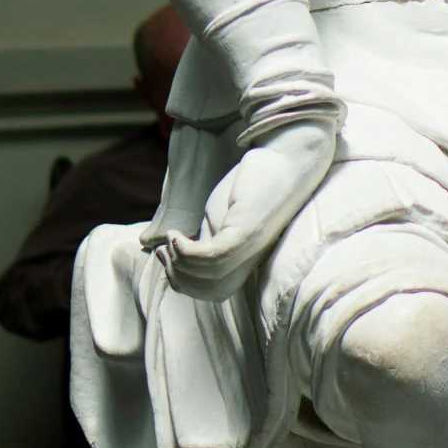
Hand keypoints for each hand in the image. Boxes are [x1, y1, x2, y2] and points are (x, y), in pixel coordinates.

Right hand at [143, 117, 334, 303]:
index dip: (183, 281)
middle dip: (179, 276)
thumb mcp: (222, 216)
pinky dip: (189, 252)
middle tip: (161, 251)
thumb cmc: (253, 184)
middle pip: (212, 290)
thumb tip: (180, 253)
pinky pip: (216, 256)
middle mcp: (250, 258)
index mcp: (245, 259)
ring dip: (180, 262)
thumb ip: (208, 237)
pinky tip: (176, 236)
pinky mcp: (249, 230)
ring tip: (170, 242)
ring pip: (211, 276)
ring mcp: (251, 245)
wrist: (286, 156)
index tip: (163, 257)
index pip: (213, 290)